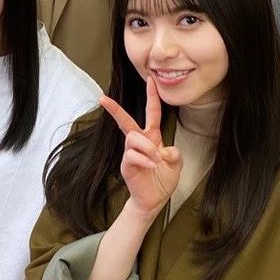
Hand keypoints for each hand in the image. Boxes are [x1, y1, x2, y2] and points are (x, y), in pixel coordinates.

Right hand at [100, 75, 181, 218]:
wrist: (154, 200)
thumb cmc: (163, 180)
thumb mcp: (176, 165)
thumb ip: (175, 155)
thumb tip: (164, 151)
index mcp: (153, 137)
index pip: (152, 113)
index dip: (152, 96)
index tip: (150, 79)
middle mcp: (139, 142)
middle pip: (126, 121)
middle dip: (115, 109)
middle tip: (102, 98)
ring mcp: (130, 153)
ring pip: (133, 138)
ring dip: (147, 148)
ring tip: (156, 161)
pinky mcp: (126, 165)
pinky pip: (132, 155)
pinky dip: (145, 160)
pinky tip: (152, 167)